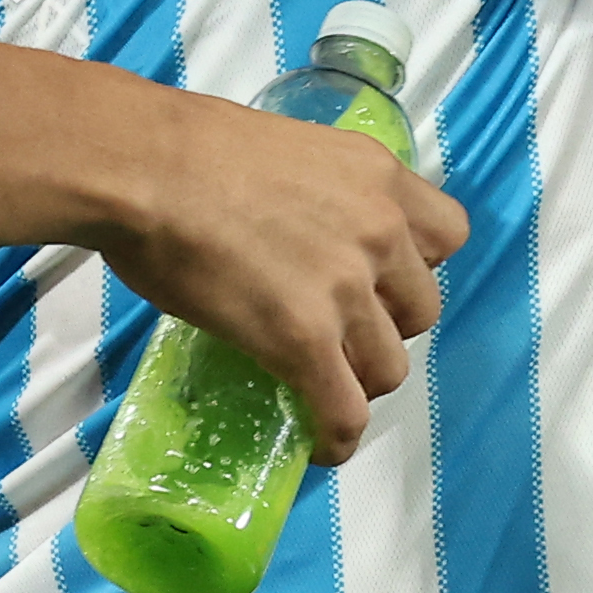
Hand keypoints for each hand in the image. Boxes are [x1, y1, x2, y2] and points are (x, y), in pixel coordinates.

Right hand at [97, 88, 468, 464]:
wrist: (145, 167)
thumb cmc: (191, 148)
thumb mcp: (293, 152)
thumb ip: (324, 195)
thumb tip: (303, 233)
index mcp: (379, 176)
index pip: (448, 235)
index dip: (417, 264)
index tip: (382, 276)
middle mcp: (380, 232)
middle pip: (422, 309)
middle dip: (387, 327)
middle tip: (341, 331)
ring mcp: (346, 290)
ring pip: (388, 367)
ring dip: (359, 381)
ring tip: (324, 384)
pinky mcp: (304, 340)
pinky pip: (343, 409)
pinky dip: (336, 435)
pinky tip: (320, 444)